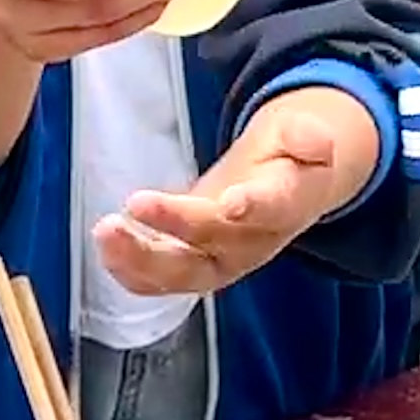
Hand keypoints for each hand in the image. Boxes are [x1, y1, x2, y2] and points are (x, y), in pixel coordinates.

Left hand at [97, 87, 377, 300]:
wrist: (283, 195)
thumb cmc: (287, 162)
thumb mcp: (302, 138)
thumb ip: (305, 136)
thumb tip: (313, 137)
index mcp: (287, 205)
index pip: (273, 208)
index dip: (253, 207)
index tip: (230, 203)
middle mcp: (254, 243)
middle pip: (216, 241)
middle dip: (176, 226)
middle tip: (135, 203)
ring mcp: (222, 264)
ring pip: (183, 272)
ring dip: (141, 257)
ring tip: (106, 230)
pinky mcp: (194, 271)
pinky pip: (161, 282)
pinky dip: (130, 272)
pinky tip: (106, 250)